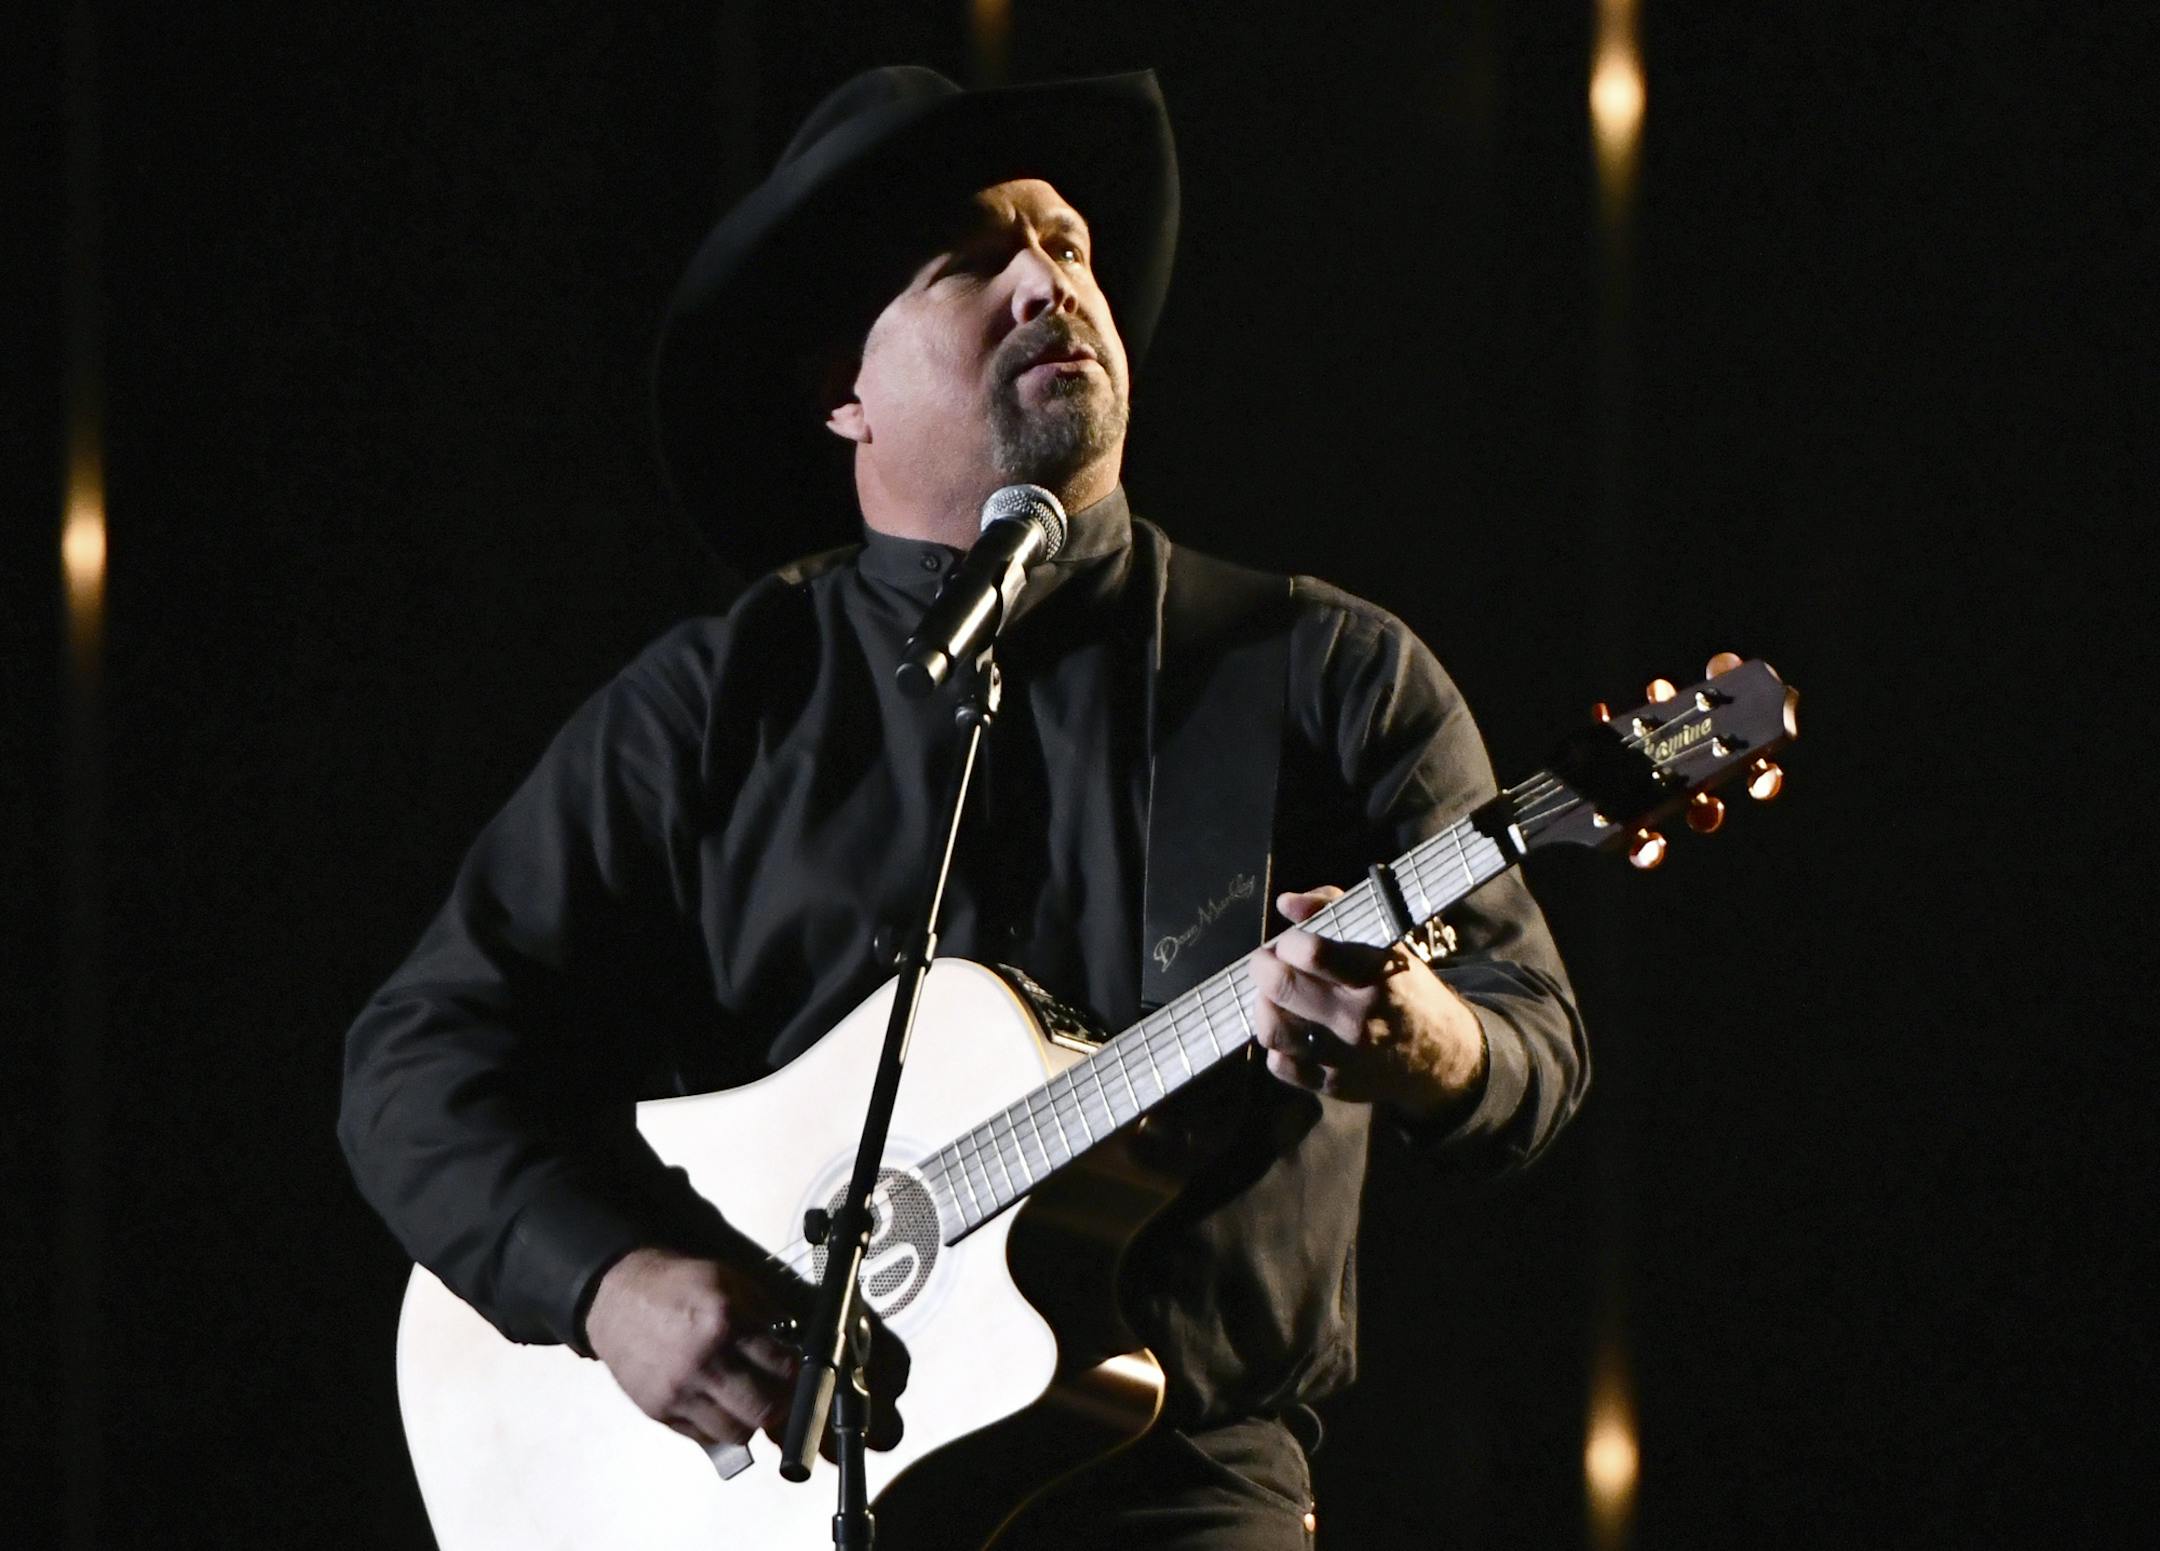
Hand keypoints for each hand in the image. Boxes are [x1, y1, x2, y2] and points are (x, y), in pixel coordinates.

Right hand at [584, 1247, 909, 1457]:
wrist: (616, 1294)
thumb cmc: (676, 1286)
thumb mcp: (730, 1282)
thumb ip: (766, 1316)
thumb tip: (797, 1349)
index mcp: (724, 1322)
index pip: (783, 1368)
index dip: (803, 1377)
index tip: (809, 1377)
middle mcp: (702, 1362)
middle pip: (764, 1411)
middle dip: (784, 1407)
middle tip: (786, 1395)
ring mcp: (678, 1392)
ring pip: (736, 1434)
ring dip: (752, 1421)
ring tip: (752, 1399)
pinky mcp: (658, 1411)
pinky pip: (703, 1437)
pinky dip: (719, 1426)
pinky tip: (721, 1403)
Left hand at [1249, 885, 1487, 1119]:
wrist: (1441, 1055)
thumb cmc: (1406, 988)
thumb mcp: (1385, 941)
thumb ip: (1334, 908)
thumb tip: (1286, 903)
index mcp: (1374, 974)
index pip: (1311, 952)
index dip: (1287, 941)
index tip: (1289, 943)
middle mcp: (1357, 1017)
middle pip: (1281, 987)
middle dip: (1262, 967)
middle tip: (1267, 963)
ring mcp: (1342, 1055)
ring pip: (1272, 1029)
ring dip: (1262, 1005)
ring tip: (1273, 996)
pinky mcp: (1332, 1084)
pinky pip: (1279, 1065)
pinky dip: (1275, 1045)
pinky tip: (1290, 1029)